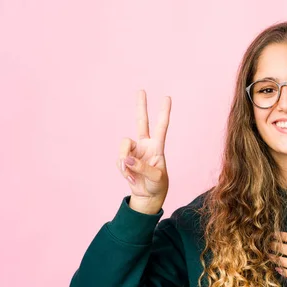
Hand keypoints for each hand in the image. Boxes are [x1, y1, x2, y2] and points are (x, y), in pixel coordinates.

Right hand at [117, 90, 171, 210]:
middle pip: (142, 122)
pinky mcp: (124, 159)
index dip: (164, 112)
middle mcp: (145, 145)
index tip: (167, 97)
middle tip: (141, 90)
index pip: (161, 126)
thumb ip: (143, 167)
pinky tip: (130, 177)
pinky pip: (119, 161)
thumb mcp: (155, 178)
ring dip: (124, 161)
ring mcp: (133, 151)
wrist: (148, 196)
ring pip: (123, 147)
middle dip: (141, 106)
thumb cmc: (157, 185)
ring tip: (131, 175)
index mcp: (157, 147)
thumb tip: (127, 159)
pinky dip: (123, 170)